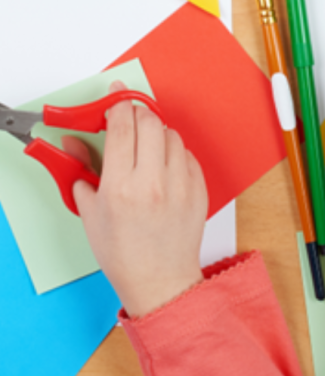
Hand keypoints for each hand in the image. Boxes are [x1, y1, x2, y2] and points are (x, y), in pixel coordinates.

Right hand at [62, 81, 208, 317]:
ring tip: (146, 148)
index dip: (118, 106)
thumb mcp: (90, 214)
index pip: (123, 127)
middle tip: (130, 117)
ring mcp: (181, 183)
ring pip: (171, 135)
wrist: (160, 278)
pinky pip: (188, 154)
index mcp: (121, 187)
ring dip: (157, 133)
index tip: (116, 98)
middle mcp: (153, 181)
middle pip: (150, 122)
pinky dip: (174, 153)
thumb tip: (74, 142)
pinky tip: (164, 167)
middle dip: (138, 113)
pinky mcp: (200, 187)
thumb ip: (83, 172)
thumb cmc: (123, 252)